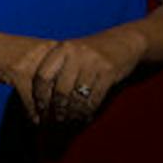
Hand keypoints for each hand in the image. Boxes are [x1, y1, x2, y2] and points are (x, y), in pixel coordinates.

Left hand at [25, 26, 145, 125]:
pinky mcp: (109, 71)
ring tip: (69, 120)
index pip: (42, 76)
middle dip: (57, 109)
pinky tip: (85, 117)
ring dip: (72, 113)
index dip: (39, 97)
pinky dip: (88, 111)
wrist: (123, 42)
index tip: (39, 110)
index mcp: (61, 49)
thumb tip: (39, 101)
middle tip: (56, 120)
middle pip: (60, 90)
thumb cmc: (91, 54)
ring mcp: (93, 62)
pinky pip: (94, 98)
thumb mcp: (71, 54)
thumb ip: (56, 71)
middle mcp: (75, 53)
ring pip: (77, 97)